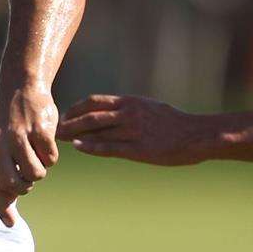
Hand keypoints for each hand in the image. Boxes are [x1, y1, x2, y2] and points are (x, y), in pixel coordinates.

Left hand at [0, 81, 58, 225]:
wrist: (21, 89)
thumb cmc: (10, 126)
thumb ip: (1, 179)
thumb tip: (8, 218)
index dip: (2, 207)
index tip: (11, 223)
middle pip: (15, 185)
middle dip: (26, 185)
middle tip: (28, 174)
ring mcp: (19, 136)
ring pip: (35, 174)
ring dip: (40, 170)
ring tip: (36, 156)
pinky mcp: (39, 129)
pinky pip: (50, 158)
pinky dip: (51, 155)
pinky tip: (44, 143)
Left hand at [58, 94, 213, 165]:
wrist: (196, 135)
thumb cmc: (175, 123)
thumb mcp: (150, 108)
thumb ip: (129, 110)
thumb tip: (112, 113)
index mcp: (131, 102)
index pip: (95, 101)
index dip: (76, 108)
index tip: (65, 116)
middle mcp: (129, 113)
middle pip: (90, 116)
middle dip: (70, 122)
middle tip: (55, 130)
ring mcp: (133, 131)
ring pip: (96, 131)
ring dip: (75, 135)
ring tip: (61, 140)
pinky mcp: (139, 149)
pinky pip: (109, 147)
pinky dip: (91, 147)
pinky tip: (79, 148)